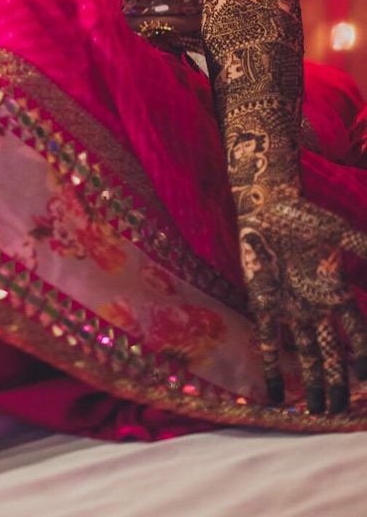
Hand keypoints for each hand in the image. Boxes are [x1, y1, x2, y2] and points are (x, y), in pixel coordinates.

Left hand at [239, 194, 366, 413]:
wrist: (267, 207)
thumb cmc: (305, 218)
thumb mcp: (340, 234)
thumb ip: (365, 251)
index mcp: (336, 293)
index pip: (357, 335)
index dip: (363, 358)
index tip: (365, 381)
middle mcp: (316, 308)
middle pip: (331, 354)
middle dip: (336, 384)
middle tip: (338, 413)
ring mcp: (290, 309)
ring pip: (305, 356)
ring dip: (310, 384)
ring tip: (316, 413)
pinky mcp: (264, 305)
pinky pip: (269, 342)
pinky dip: (271, 369)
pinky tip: (275, 395)